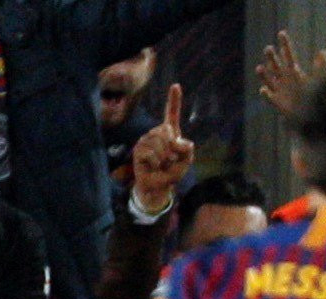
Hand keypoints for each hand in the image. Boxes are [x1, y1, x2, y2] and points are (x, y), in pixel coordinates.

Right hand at [132, 83, 193, 215]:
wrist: (158, 186)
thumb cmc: (171, 172)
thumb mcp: (186, 163)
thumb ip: (187, 151)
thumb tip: (178, 141)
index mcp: (170, 134)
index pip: (172, 114)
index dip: (174, 100)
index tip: (176, 86)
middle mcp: (156, 133)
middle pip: (167, 130)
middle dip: (173, 148)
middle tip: (170, 160)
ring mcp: (146, 140)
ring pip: (159, 142)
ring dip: (164, 157)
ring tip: (161, 164)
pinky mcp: (138, 149)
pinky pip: (151, 152)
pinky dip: (156, 162)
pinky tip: (153, 166)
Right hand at [256, 29, 325, 117]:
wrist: (312, 117)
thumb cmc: (315, 97)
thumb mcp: (318, 80)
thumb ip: (320, 66)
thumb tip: (324, 51)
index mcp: (293, 72)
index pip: (288, 55)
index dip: (285, 45)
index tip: (282, 33)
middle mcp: (284, 79)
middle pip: (275, 65)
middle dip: (271, 57)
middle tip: (268, 48)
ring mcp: (279, 90)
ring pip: (268, 79)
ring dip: (263, 73)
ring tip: (260, 68)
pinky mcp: (277, 102)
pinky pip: (269, 97)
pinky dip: (265, 93)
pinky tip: (264, 89)